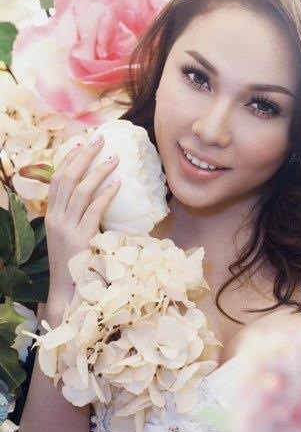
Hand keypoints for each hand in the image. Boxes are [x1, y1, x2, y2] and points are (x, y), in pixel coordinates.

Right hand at [44, 134, 120, 315]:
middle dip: (83, 156)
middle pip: (66, 178)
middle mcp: (55, 218)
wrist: (66, 291)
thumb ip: (77, 215)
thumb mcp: (69, 235)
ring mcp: (66, 229)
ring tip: (115, 158)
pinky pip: (94, 211)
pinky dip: (106, 195)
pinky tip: (118, 184)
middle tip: (100, 140)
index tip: (82, 143)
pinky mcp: (80, 239)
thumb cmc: (73, 262)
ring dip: (98, 171)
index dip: (69, 159)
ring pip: (80, 191)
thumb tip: (96, 194)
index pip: (56, 179)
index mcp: (51, 215)